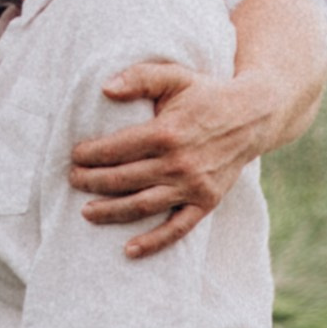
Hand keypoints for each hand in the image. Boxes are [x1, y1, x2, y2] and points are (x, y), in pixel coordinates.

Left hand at [67, 63, 258, 256]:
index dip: (90, 154)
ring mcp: (193, 186)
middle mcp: (178, 163)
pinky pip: (177, 229)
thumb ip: (140, 77)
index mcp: (166, 132)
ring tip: (86, 212)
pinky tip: (129, 251)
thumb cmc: (207, 94)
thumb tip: (106, 88)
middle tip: (73, 180)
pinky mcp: (206, 202)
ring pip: (142, 205)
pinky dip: (153, 242)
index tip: (75, 155)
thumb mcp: (175, 76)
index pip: (116, 148)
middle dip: (92, 181)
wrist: (253, 117)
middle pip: (123, 179)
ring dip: (111, 212)